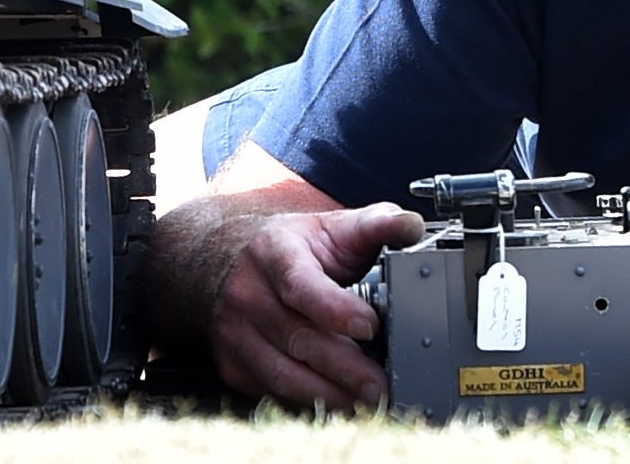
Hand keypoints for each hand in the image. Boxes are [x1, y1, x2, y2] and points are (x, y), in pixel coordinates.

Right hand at [208, 202, 423, 409]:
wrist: (220, 260)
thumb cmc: (287, 249)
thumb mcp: (328, 227)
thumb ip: (373, 224)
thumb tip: (410, 225)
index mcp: (274, 253)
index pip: (302, 285)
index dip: (335, 309)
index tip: (369, 326)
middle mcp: (248, 294)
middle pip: (298, 338)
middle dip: (344, 368)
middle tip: (381, 385)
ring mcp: (235, 333)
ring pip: (282, 373)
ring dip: (328, 394)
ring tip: (366, 403)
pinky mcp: (233, 364)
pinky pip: (272, 391)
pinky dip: (307, 402)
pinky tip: (337, 404)